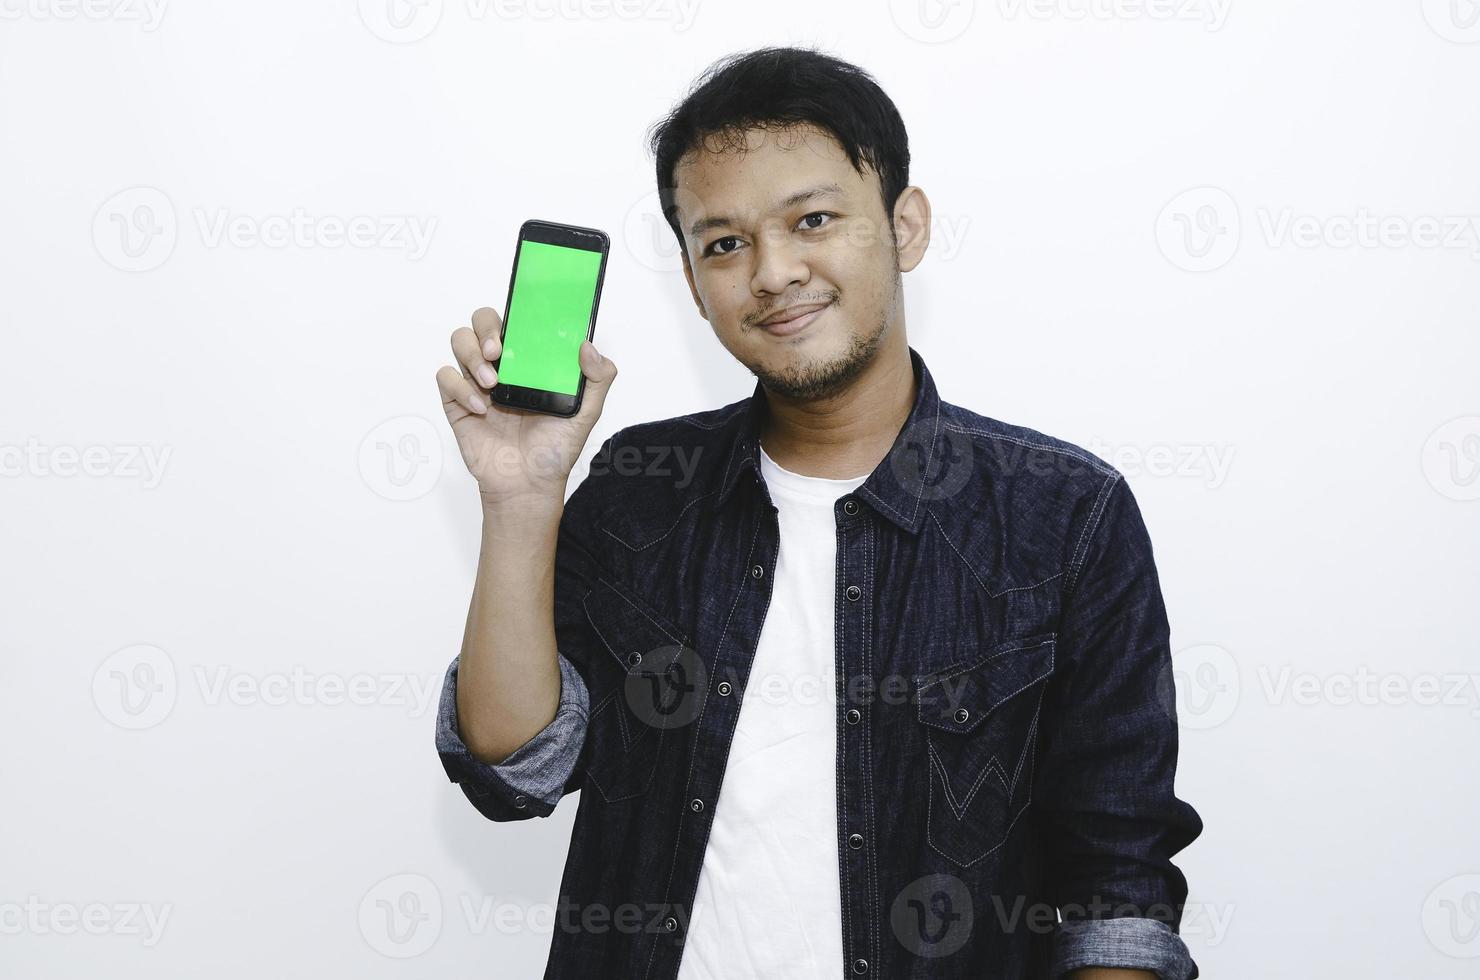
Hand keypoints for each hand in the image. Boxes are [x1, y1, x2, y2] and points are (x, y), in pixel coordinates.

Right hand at [435, 306, 616, 503]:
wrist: (529, 485)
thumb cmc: (554, 449)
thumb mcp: (586, 413)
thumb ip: (598, 379)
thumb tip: (588, 346)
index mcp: (531, 360)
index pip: (518, 320)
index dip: (515, 310)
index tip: (521, 320)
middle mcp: (502, 365)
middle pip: (481, 321)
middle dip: (486, 327)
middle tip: (498, 350)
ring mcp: (477, 382)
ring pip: (459, 341)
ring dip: (472, 354)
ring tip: (492, 382)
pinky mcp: (457, 402)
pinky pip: (446, 378)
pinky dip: (459, 387)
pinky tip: (481, 408)